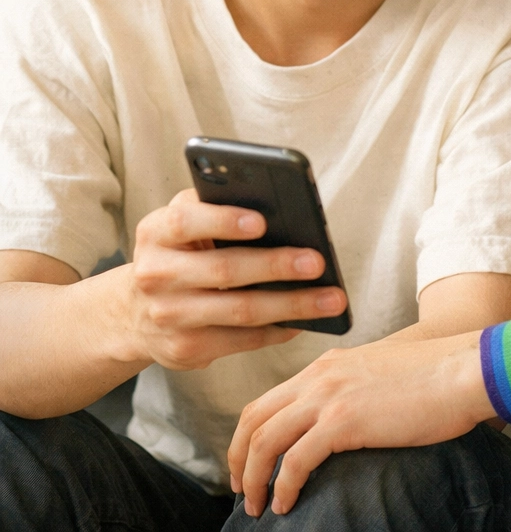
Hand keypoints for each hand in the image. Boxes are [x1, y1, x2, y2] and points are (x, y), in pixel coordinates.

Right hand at [127, 188, 347, 369]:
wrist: (132, 311)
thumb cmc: (179, 250)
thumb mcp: (185, 221)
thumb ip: (218, 206)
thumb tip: (282, 209)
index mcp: (156, 233)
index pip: (185, 221)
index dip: (224, 221)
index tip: (263, 221)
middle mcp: (156, 275)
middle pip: (223, 271)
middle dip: (276, 266)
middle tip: (318, 262)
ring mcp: (168, 317)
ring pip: (239, 311)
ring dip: (291, 306)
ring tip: (331, 299)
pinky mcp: (185, 350)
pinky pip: (242, 341)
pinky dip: (278, 330)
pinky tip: (306, 321)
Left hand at [228, 332, 492, 516]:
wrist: (464, 368)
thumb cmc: (437, 376)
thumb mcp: (382, 375)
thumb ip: (355, 390)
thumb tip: (346, 422)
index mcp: (328, 364)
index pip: (269, 398)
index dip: (248, 435)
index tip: (249, 464)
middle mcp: (321, 375)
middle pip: (254, 417)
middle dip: (237, 458)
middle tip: (242, 489)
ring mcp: (329, 395)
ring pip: (264, 440)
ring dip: (254, 478)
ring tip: (258, 506)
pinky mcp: (344, 420)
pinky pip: (295, 460)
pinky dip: (283, 486)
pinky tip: (287, 503)